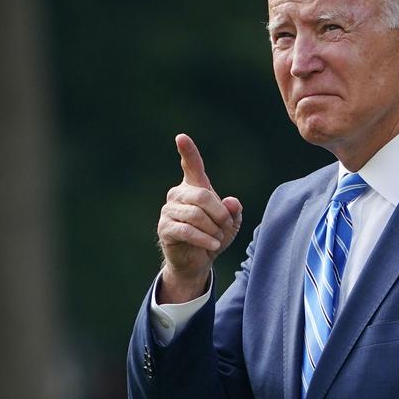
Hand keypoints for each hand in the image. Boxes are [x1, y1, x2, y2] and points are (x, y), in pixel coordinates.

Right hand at [156, 134, 241, 302]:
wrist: (197, 261)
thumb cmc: (214, 236)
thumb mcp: (231, 223)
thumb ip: (233, 211)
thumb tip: (231, 202)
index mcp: (194, 187)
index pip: (191, 165)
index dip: (188, 151)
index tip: (181, 137)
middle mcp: (178, 194)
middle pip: (203, 196)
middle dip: (220, 214)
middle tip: (226, 226)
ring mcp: (169, 210)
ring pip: (196, 215)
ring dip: (214, 229)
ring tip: (218, 238)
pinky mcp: (165, 228)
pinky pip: (187, 230)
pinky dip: (205, 239)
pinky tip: (213, 245)